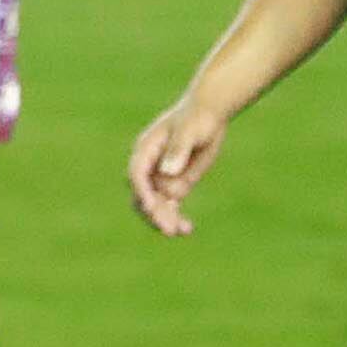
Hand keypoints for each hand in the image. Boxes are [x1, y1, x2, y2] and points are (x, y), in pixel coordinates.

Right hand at [126, 97, 225, 234]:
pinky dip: (177, 218)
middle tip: (168, 228)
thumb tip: (167, 171)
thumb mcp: (189, 131)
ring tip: (180, 231)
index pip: (137, 175)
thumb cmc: (197, 117)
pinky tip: (188, 230)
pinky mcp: (176, 184)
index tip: (152, 207)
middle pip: (143, 195)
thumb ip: (178, 149)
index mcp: (145, 150)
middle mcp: (150, 167)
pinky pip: (172, 205)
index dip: (142, 192)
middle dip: (153, 213)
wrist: (209, 115)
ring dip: (165, 219)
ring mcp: (162, 177)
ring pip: (157, 205)